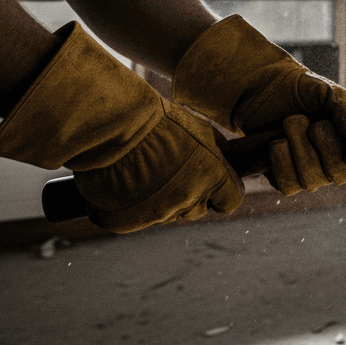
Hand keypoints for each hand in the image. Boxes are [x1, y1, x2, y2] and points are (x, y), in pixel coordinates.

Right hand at [0, 23, 242, 232]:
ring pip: (165, 214)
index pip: (230, 201)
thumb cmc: (158, 121)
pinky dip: (128, 209)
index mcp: (212, 177)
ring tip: (142, 173)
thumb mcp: (199, 129)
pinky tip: (122, 186)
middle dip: (188, 195)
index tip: (212, 184)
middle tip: (169, 172)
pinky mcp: (126, 223)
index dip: (221, 193)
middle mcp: (188, 199)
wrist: (114, 127)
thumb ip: (214, 152)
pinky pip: (133, 221)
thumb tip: (223, 161)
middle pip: (196, 209)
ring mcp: (157, 214)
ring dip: (158, 200)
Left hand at [172, 15, 345, 191]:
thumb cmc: (301, 90)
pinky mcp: (284, 179)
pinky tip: (277, 142)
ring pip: (312, 180)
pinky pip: (288, 185)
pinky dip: (282, 161)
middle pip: (340, 174)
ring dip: (300, 149)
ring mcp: (310, 173)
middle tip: (313, 123)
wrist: (262, 90)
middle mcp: (335, 161)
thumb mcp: (329, 91)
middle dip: (325, 147)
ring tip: (291, 123)